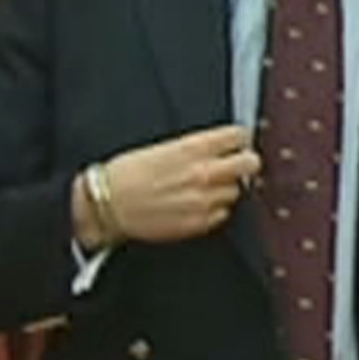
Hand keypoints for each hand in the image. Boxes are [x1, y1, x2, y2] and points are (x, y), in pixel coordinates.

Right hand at [73, 125, 260, 246]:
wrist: (108, 205)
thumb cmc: (126, 174)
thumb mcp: (163, 148)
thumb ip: (195, 147)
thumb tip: (220, 148)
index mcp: (192, 147)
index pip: (238, 136)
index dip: (239, 138)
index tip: (237, 142)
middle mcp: (204, 172)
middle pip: (250, 163)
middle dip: (246, 162)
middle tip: (236, 164)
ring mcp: (204, 200)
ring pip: (237, 190)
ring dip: (227, 188)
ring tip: (205, 188)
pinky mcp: (199, 223)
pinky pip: (223, 214)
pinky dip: (216, 209)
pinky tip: (197, 204)